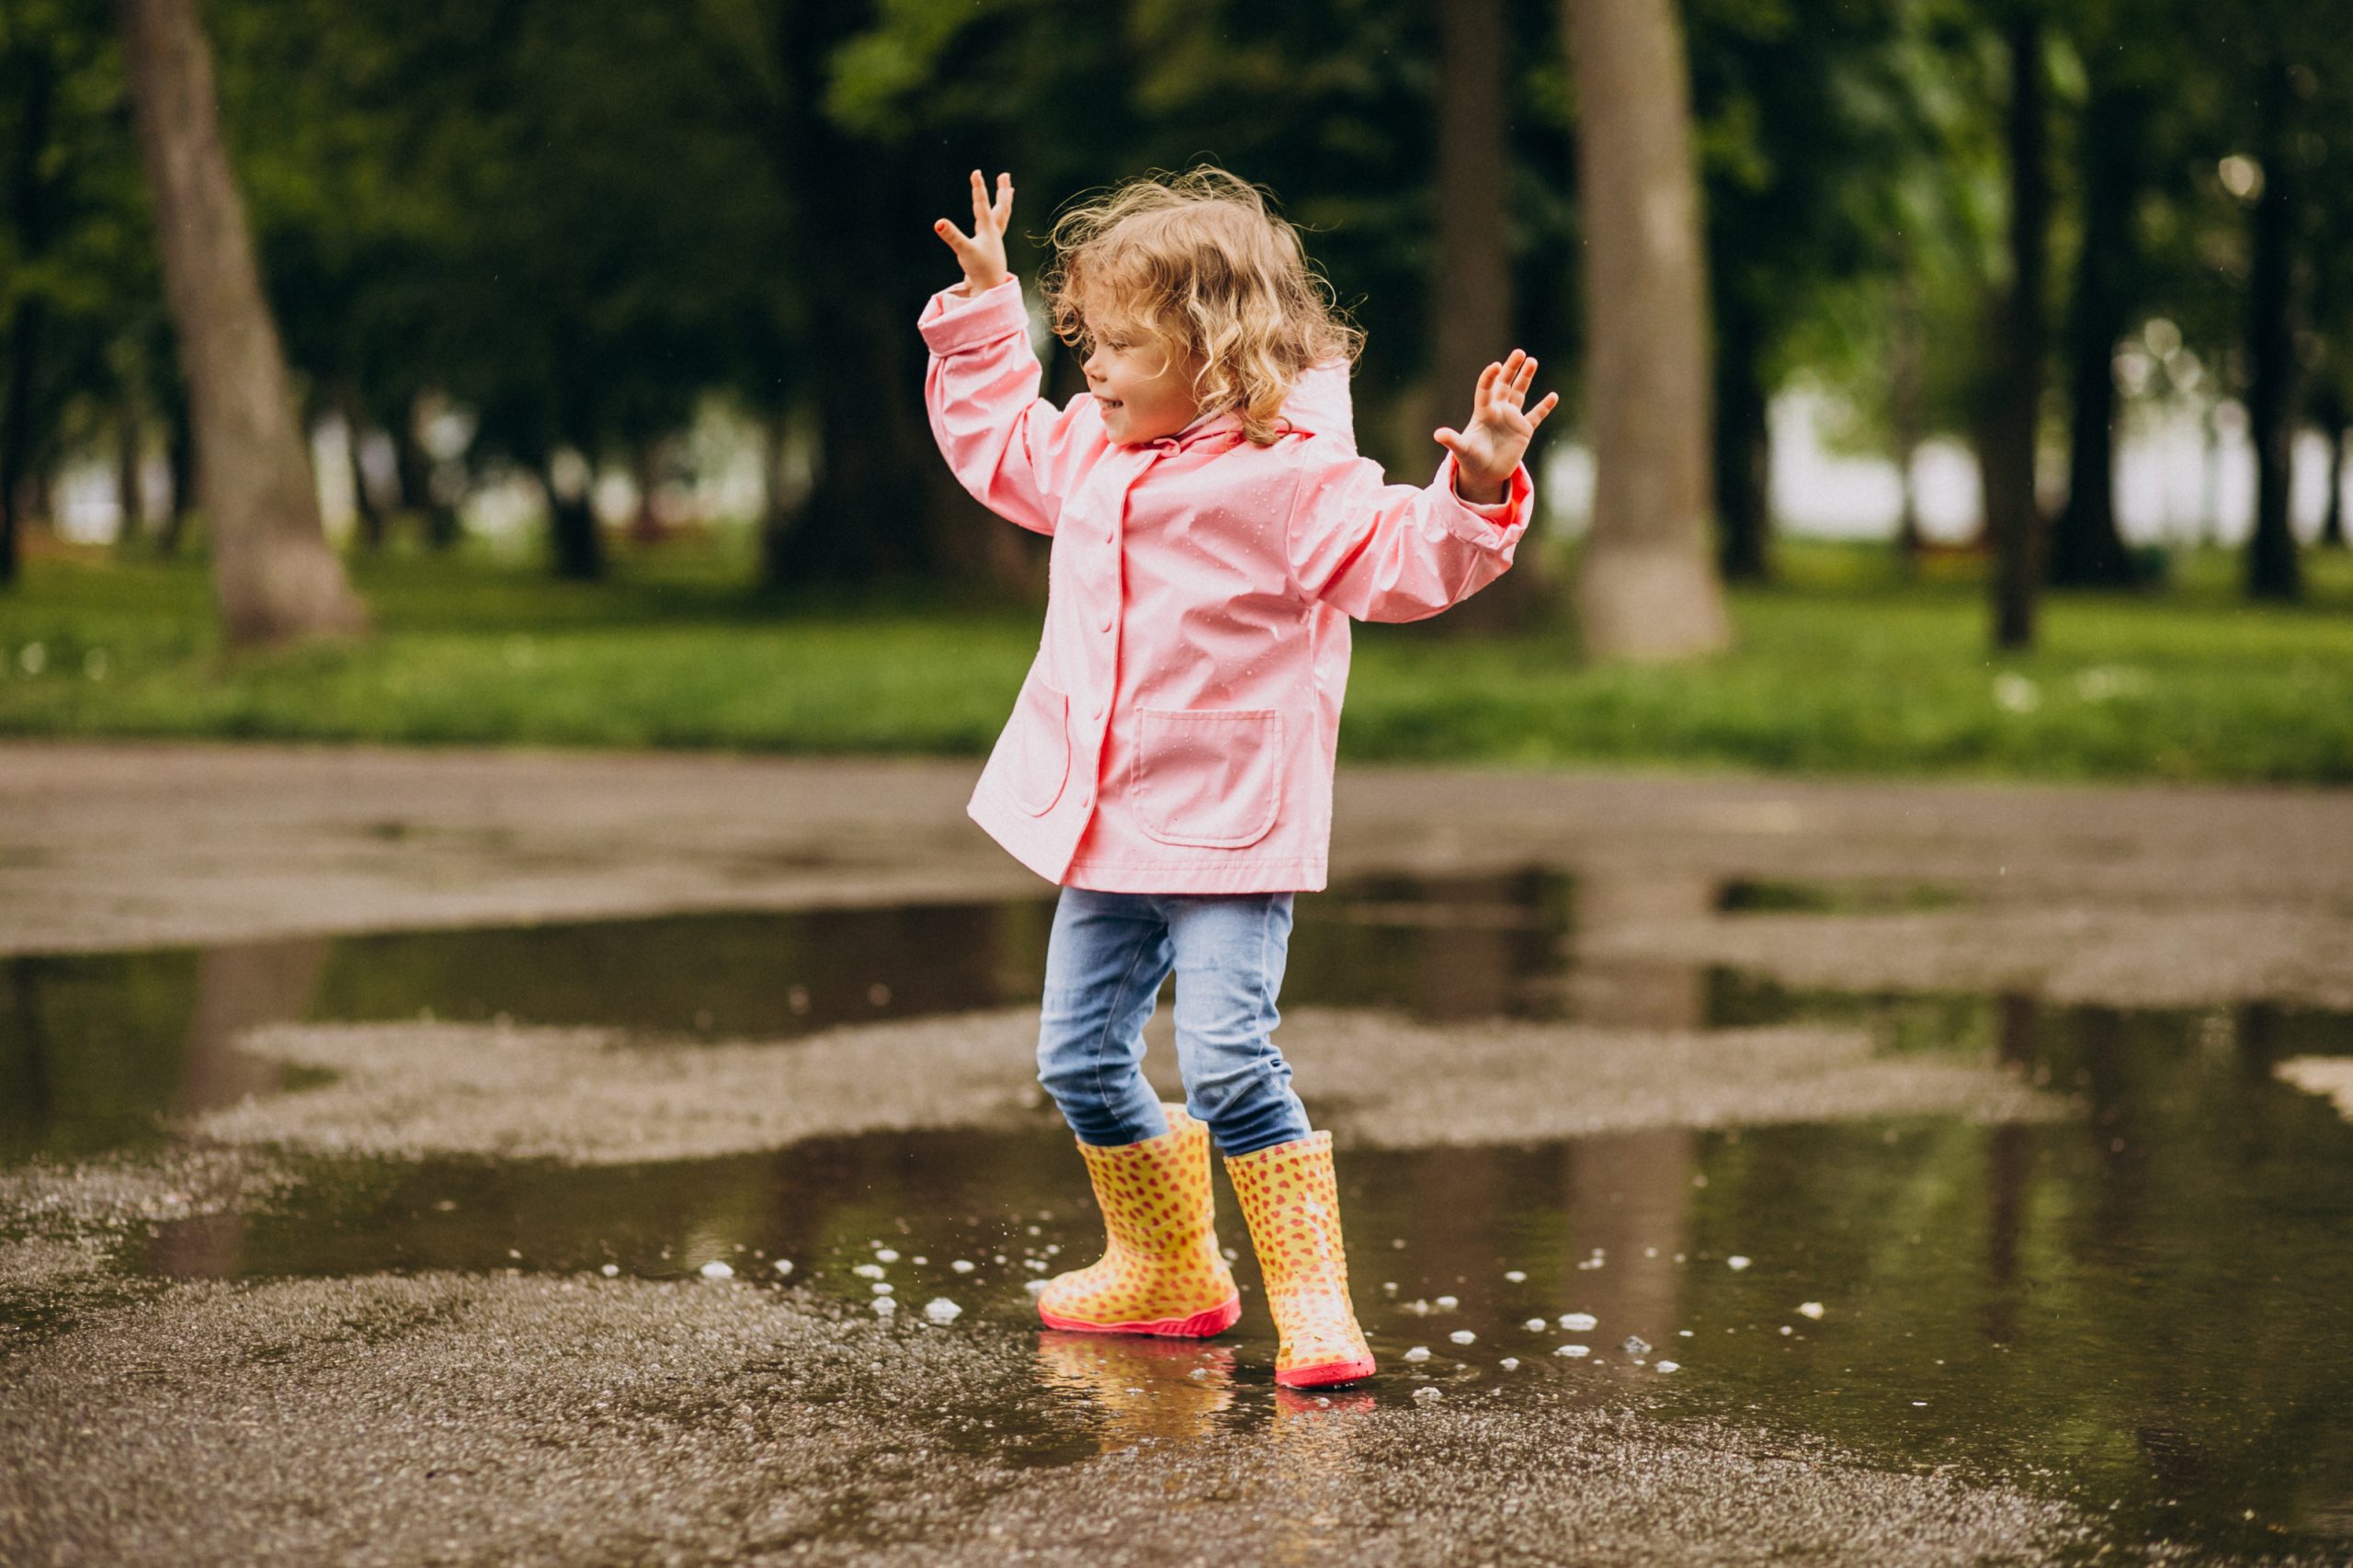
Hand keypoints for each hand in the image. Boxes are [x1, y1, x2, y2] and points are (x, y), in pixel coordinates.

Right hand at [933, 170, 1013, 295]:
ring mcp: (994, 242)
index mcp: (988, 230)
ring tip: (1008, 192)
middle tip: (1005, 175)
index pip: (981, 204)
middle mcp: (994, 233)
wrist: (989, 290)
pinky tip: (993, 223)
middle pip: (1001, 207)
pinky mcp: (991, 251)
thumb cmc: (980, 270)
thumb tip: (938, 223)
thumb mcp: (963, 251)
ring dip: (1004, 203)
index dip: (978, 187)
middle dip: (1001, 191)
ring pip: (1002, 217)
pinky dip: (997, 221)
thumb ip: (952, 236)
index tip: (976, 172)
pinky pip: (996, 230)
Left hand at [1436, 350, 1558, 503]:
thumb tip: (1438, 434)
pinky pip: (1536, 416)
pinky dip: (1544, 407)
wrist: (1484, 474)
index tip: (1495, 366)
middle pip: (1504, 384)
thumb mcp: (1461, 450)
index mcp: (1483, 412)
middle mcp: (1498, 411)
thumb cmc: (1470, 460)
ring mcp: (1512, 419)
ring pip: (1519, 393)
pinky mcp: (1524, 430)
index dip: (1490, 377)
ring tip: (1532, 361)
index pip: (1486, 389)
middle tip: (1519, 352)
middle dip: (1511, 368)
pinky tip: (1553, 396)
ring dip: (1525, 378)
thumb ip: (1452, 440)